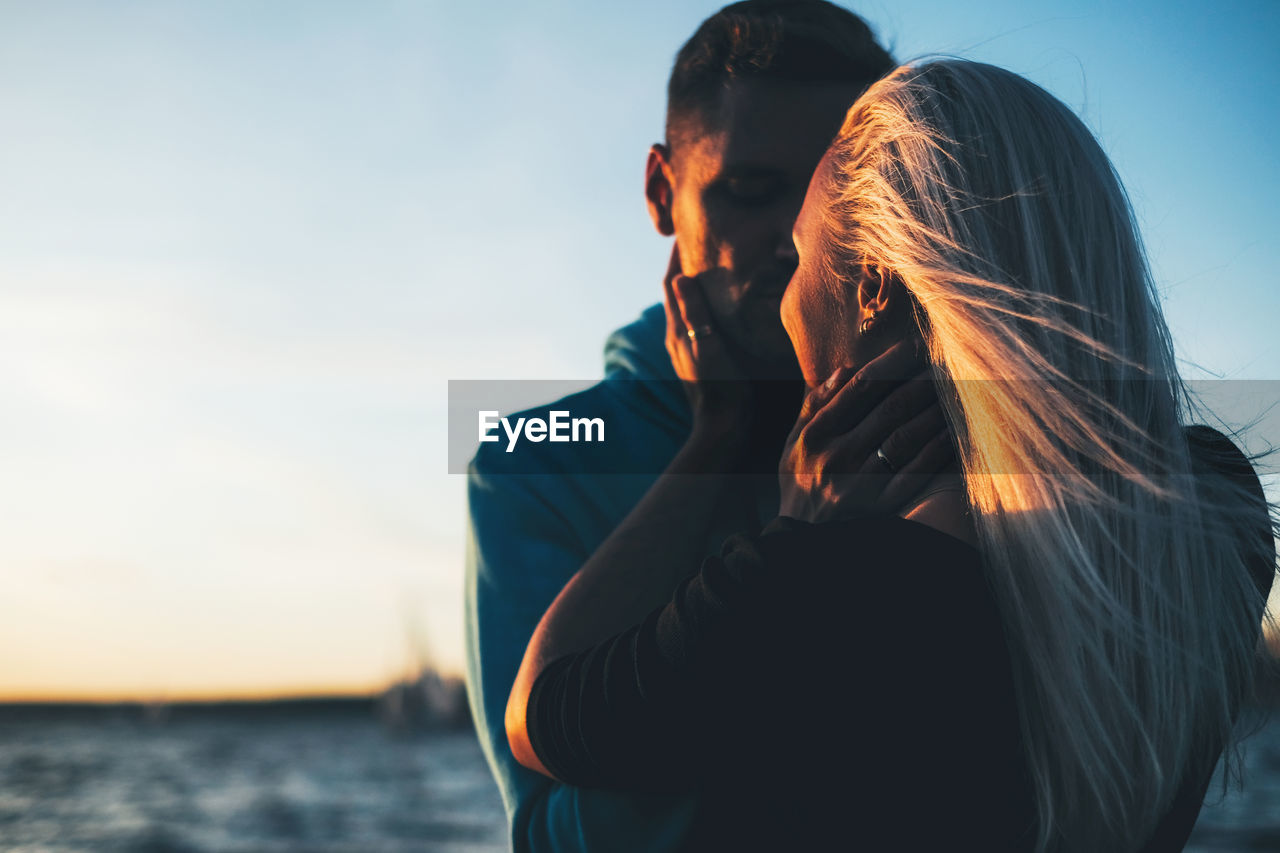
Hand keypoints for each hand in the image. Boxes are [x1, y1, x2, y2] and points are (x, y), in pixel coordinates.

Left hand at [662, 243, 750, 435]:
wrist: (723, 425)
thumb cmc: (722, 387)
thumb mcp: (709, 347)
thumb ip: (694, 314)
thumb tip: (678, 277)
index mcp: (678, 329)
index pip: (672, 281)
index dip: (677, 255)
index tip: (684, 229)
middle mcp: (676, 335)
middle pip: (675, 290)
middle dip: (681, 263)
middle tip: (694, 238)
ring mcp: (684, 347)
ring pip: (683, 305)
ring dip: (689, 282)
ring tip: (703, 261)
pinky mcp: (695, 356)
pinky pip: (692, 319)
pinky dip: (697, 301)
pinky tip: (711, 301)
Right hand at [779, 339, 953, 522]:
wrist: (800, 541)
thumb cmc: (800, 484)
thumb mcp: (793, 444)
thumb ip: (814, 406)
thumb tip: (846, 369)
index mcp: (815, 434)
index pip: (860, 387)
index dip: (892, 362)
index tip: (916, 345)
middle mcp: (837, 455)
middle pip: (889, 408)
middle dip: (922, 381)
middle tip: (947, 361)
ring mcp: (859, 482)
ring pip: (906, 437)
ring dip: (935, 410)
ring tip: (956, 390)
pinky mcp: (880, 505)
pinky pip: (915, 472)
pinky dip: (937, 450)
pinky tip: (954, 432)